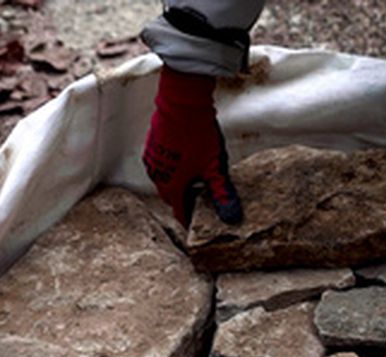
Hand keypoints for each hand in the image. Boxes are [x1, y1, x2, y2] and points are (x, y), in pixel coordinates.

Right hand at [143, 66, 242, 225]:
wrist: (182, 102)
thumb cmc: (199, 136)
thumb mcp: (215, 168)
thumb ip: (222, 194)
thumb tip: (232, 218)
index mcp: (172, 186)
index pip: (179, 212)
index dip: (190, 220)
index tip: (199, 225)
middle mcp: (158, 176)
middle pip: (171, 197)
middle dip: (184, 201)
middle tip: (201, 202)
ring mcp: (153, 159)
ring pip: (165, 180)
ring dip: (178, 184)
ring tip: (196, 182)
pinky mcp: (153, 144)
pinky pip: (162, 165)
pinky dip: (173, 169)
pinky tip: (187, 162)